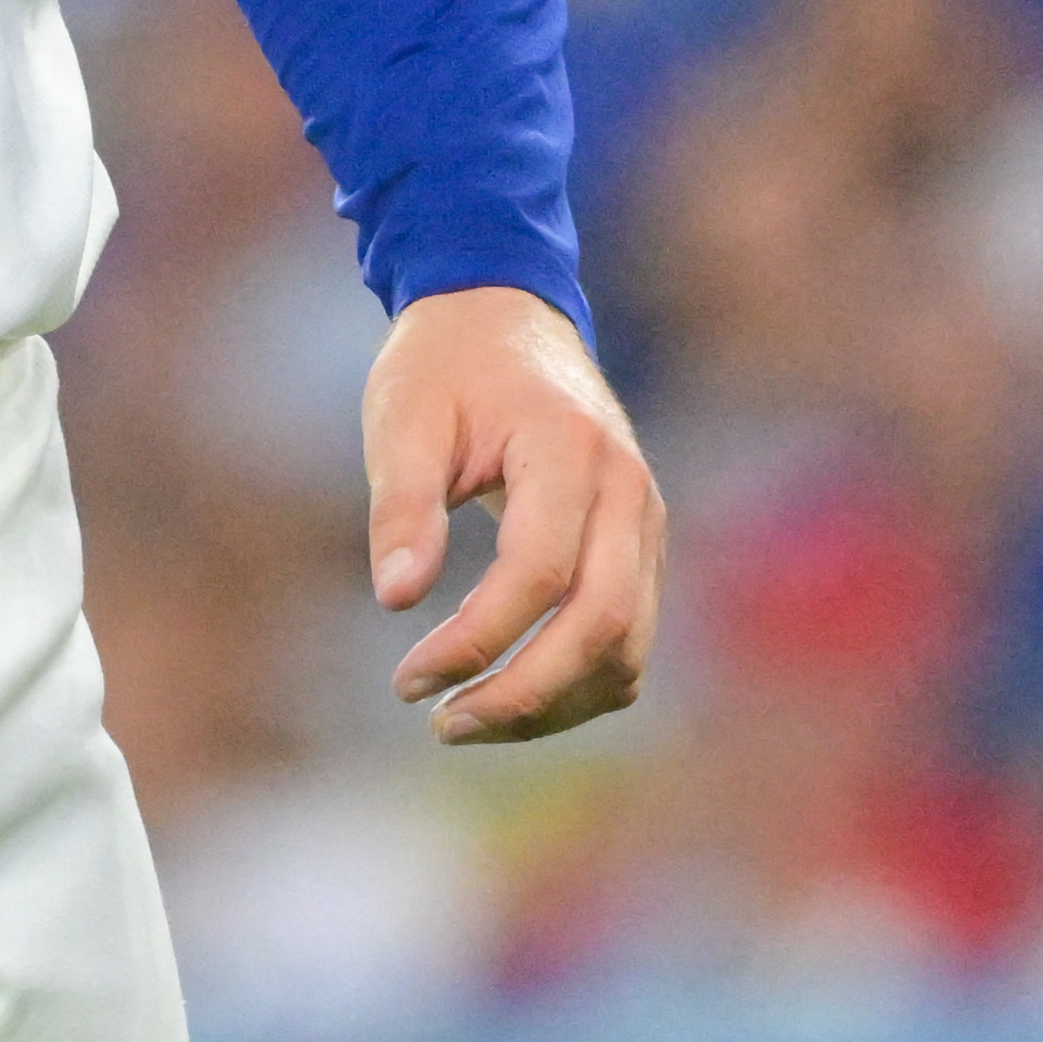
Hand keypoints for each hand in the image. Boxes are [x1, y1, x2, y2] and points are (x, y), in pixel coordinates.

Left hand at [365, 287, 659, 743]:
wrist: (506, 317)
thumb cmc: (444, 367)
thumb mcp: (402, 416)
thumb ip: (401, 503)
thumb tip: (397, 599)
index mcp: (570, 450)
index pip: (540, 573)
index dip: (476, 640)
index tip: (406, 680)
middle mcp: (628, 492)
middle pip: (603, 626)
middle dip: (524, 694)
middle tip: (439, 724)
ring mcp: (645, 524)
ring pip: (627, 650)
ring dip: (552, 704)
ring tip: (463, 718)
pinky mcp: (640, 551)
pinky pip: (627, 642)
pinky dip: (575, 686)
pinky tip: (506, 694)